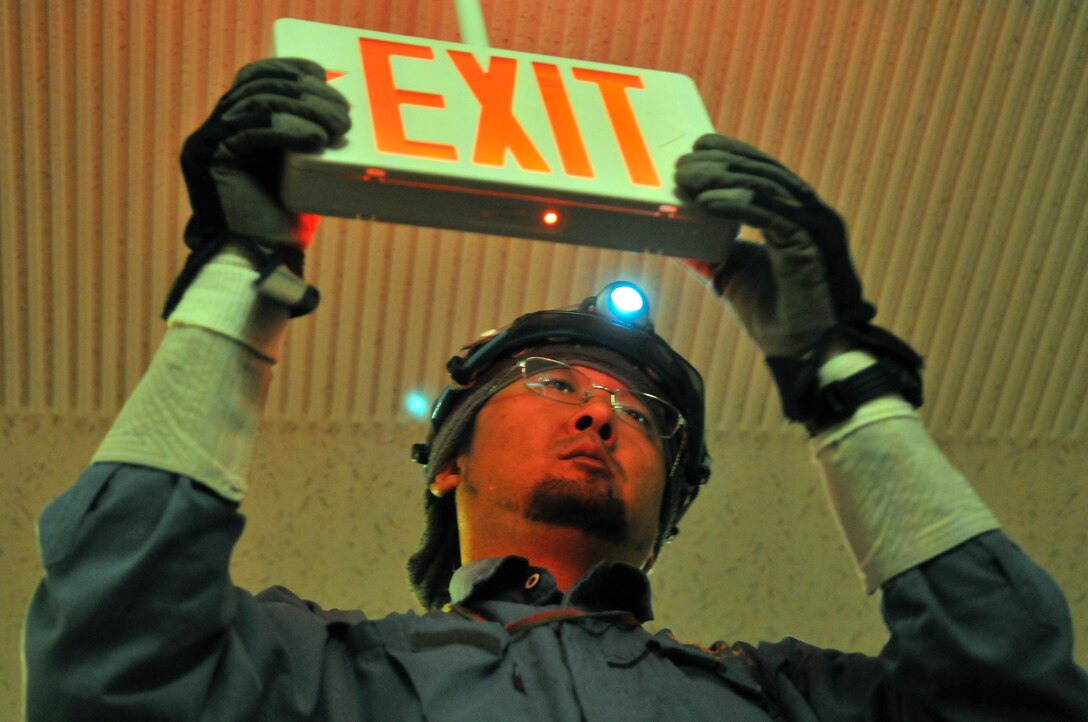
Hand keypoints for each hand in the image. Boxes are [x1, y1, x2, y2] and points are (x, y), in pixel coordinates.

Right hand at [180, 58, 350, 266]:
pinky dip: (288, 130)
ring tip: (337, 128)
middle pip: (258, 87)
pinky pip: (252, 130)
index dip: (287, 69)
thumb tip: (338, 119)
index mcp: (233, 131)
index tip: (322, 74)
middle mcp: (214, 133)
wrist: (258, 270)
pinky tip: (315, 139)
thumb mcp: (300, 177)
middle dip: (306, 92)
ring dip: (304, 109)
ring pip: (258, 104)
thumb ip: (305, 146)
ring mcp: (208, 144)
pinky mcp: (210, 160)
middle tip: (343, 112)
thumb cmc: (283, 231)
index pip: (254, 80)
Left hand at [675, 134, 873, 357]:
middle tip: (684, 161)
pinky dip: (737, 204)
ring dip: (723, 179)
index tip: (699, 146)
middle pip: (763, 172)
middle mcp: (811, 213)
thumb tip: (670, 239)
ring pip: (766, 187)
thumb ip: (706, 253)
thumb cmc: (775, 315)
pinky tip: (707, 202)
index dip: (733, 153)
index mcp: (798, 215)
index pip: (765, 171)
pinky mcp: (810, 244)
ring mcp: (815, 226)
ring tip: (687, 177)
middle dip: (722, 162)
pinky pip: (771, 215)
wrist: (804, 351)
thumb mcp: (731, 274)